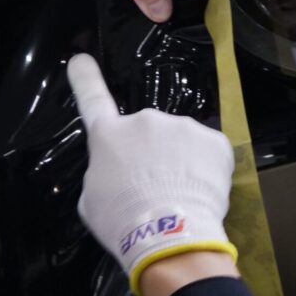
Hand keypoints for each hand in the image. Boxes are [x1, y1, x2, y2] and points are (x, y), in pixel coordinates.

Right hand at [67, 53, 237, 295]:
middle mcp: (145, 120)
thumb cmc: (122, 221)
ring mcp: (182, 127)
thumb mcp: (93, 199)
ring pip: (180, 143)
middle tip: (152, 187)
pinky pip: (207, 153)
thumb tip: (117, 169)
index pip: (92, 98)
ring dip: (180, 161)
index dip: (85, 77)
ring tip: (178, 195)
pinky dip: (205, 169)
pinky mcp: (214, 141)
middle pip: (147, 133)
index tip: (81, 60)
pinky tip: (200, 192)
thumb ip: (103, 171)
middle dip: (150, 153)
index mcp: (109, 135)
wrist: (170, 235)